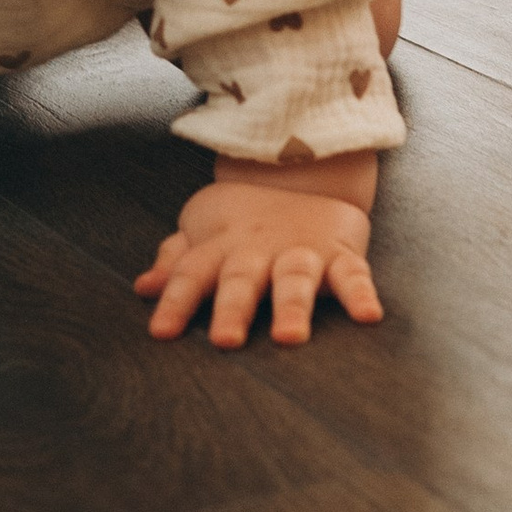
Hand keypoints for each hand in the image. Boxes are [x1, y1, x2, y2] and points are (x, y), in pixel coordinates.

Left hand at [136, 149, 382, 346]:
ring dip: (293, 307)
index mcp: (220, 247)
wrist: (302, 170)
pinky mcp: (340, 252)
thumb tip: (143, 286)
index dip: (175, 302)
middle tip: (225, 341)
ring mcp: (301, 251)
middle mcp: (258, 250)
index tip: (161, 333)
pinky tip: (368, 317)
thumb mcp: (203, 231)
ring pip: (295, 279)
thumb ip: (176, 261)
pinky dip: (361, 294)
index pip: (191, 274)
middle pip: (242, 280)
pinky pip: (353, 274)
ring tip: (290, 338)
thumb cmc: (241, 219)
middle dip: (233, 309)